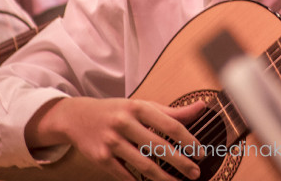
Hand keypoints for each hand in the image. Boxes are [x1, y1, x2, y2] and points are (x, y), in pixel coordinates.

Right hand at [27, 96, 204, 179]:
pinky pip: (125, 175)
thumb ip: (172, 111)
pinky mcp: (101, 158)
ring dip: (164, 178)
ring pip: (144, 165)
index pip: (170, 124)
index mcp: (138, 107)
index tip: (200, 152)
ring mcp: (112, 142)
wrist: (78, 117)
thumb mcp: (142, 106)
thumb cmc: (116, 111)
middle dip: (180, 162)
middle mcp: (124, 123)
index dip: (188, 140)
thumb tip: (202, 107)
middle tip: (195, 173)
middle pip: (159, 147)